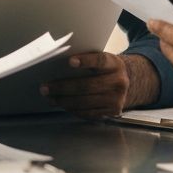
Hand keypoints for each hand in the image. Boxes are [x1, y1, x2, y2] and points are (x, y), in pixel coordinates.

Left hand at [41, 52, 155, 119]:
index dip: (86, 61)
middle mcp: (119, 82)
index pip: (100, 61)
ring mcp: (117, 99)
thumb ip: (88, 61)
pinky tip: (63, 105)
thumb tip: (58, 65)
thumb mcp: (102, 60)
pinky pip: (89, 113)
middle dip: (63, 87)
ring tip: (50, 98)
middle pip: (87, 85)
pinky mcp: (112, 111)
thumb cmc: (105, 69)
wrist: (127, 83)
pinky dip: (73, 109)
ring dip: (64, 101)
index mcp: (115, 64)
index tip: (69, 61)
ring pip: (85, 102)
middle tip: (45, 87)